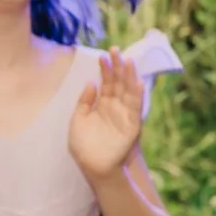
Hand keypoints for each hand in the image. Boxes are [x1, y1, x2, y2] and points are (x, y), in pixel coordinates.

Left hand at [69, 49, 144, 182]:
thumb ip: (84, 102)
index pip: (106, 82)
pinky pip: (136, 108)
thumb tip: (91, 83)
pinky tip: (138, 83)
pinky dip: (137, 96)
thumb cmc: (84, 146)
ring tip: (129, 61)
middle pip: (118, 83)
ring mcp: (124, 115)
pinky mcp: (132, 125)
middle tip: (116, 49)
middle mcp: (115, 107)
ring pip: (128, 91)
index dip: (105, 69)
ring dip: (129, 76)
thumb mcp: (77, 120)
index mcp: (102, 105)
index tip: (103, 55)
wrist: (93, 166)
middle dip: (117, 67)